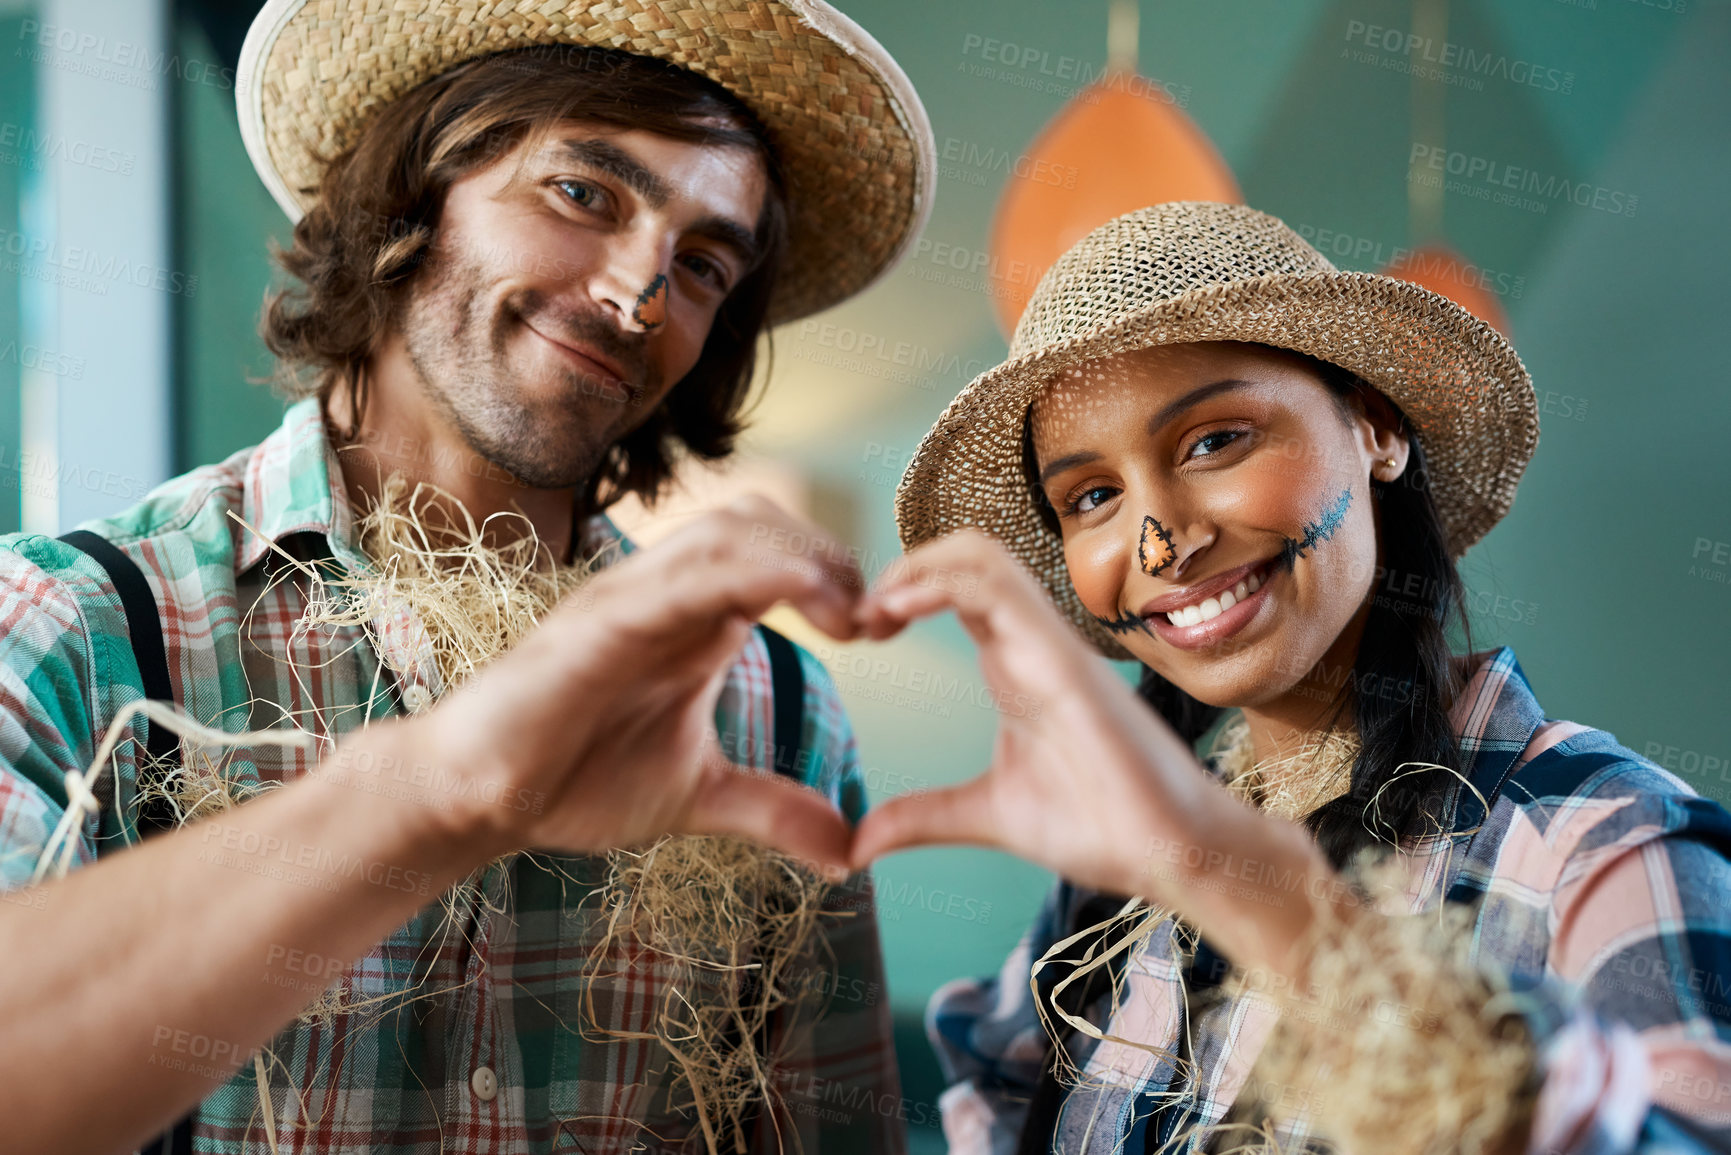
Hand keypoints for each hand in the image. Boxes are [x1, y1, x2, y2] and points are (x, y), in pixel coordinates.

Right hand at [358, 496, 864, 871]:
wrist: (479, 798)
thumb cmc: (575, 781)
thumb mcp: (700, 797)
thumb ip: (774, 811)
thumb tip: (847, 852)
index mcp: (699, 620)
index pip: (783, 558)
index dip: (842, 580)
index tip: (887, 631)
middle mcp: (669, 594)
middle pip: (766, 525)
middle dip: (832, 558)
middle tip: (878, 620)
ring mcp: (632, 599)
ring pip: (729, 532)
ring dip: (801, 557)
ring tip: (851, 613)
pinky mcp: (599, 620)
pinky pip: (681, 575)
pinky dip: (746, 572)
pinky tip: (797, 595)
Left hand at [849, 529, 1335, 974]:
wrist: (1169, 854)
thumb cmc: (1100, 827)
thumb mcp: (986, 815)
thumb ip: (923, 818)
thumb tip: (857, 843)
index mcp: (1013, 665)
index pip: (955, 588)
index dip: (899, 593)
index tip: (858, 634)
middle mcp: (1028, 641)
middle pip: (964, 554)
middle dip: (902, 567)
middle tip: (859, 617)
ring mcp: (1047, 643)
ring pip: (980, 554)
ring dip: (914, 566)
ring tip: (874, 610)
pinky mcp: (1063, 657)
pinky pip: (999, 586)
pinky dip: (938, 581)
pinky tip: (896, 611)